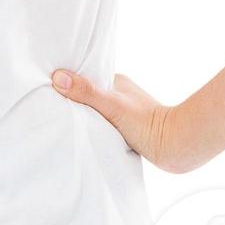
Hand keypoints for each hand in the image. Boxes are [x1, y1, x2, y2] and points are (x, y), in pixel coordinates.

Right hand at [53, 70, 205, 172]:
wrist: (175, 147)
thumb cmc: (148, 125)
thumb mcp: (113, 107)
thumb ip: (87, 93)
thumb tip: (58, 77)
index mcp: (116, 82)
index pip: (84, 78)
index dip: (67, 82)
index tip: (49, 88)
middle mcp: (119, 94)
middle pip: (87, 94)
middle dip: (73, 100)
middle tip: (51, 107)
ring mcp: (123, 110)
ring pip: (95, 109)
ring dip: (83, 115)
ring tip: (64, 121)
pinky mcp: (127, 127)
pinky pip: (102, 123)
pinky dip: (93, 126)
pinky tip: (84, 133)